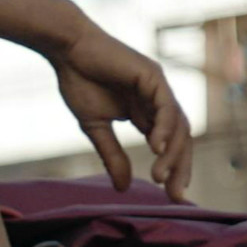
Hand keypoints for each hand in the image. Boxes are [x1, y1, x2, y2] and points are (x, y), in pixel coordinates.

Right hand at [55, 25, 193, 198]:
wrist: (66, 50)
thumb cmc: (79, 81)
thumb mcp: (96, 128)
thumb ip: (112, 155)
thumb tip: (123, 188)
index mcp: (147, 113)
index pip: (169, 145)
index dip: (174, 170)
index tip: (173, 196)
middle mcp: (158, 100)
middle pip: (180, 139)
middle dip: (180, 167)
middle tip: (175, 194)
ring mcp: (158, 87)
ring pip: (178, 125)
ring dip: (172, 153)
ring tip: (160, 176)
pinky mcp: (153, 76)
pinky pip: (166, 106)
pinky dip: (165, 128)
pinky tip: (157, 147)